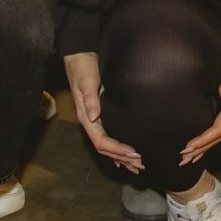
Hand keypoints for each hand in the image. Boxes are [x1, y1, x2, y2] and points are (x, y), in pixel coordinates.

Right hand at [63, 52, 142, 171]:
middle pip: (105, 148)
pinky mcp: (100, 113)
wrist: (80, 54)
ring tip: (137, 165)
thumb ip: (90, 97)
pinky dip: (118, 148)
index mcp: (86, 116)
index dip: (117, 150)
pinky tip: (126, 154)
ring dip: (121, 156)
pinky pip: (109, 136)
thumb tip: (94, 116)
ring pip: (107, 144)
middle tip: (141, 164)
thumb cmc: (83, 67)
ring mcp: (95, 118)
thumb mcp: (86, 80)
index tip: (135, 154)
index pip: (101, 142)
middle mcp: (90, 121)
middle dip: (122, 157)